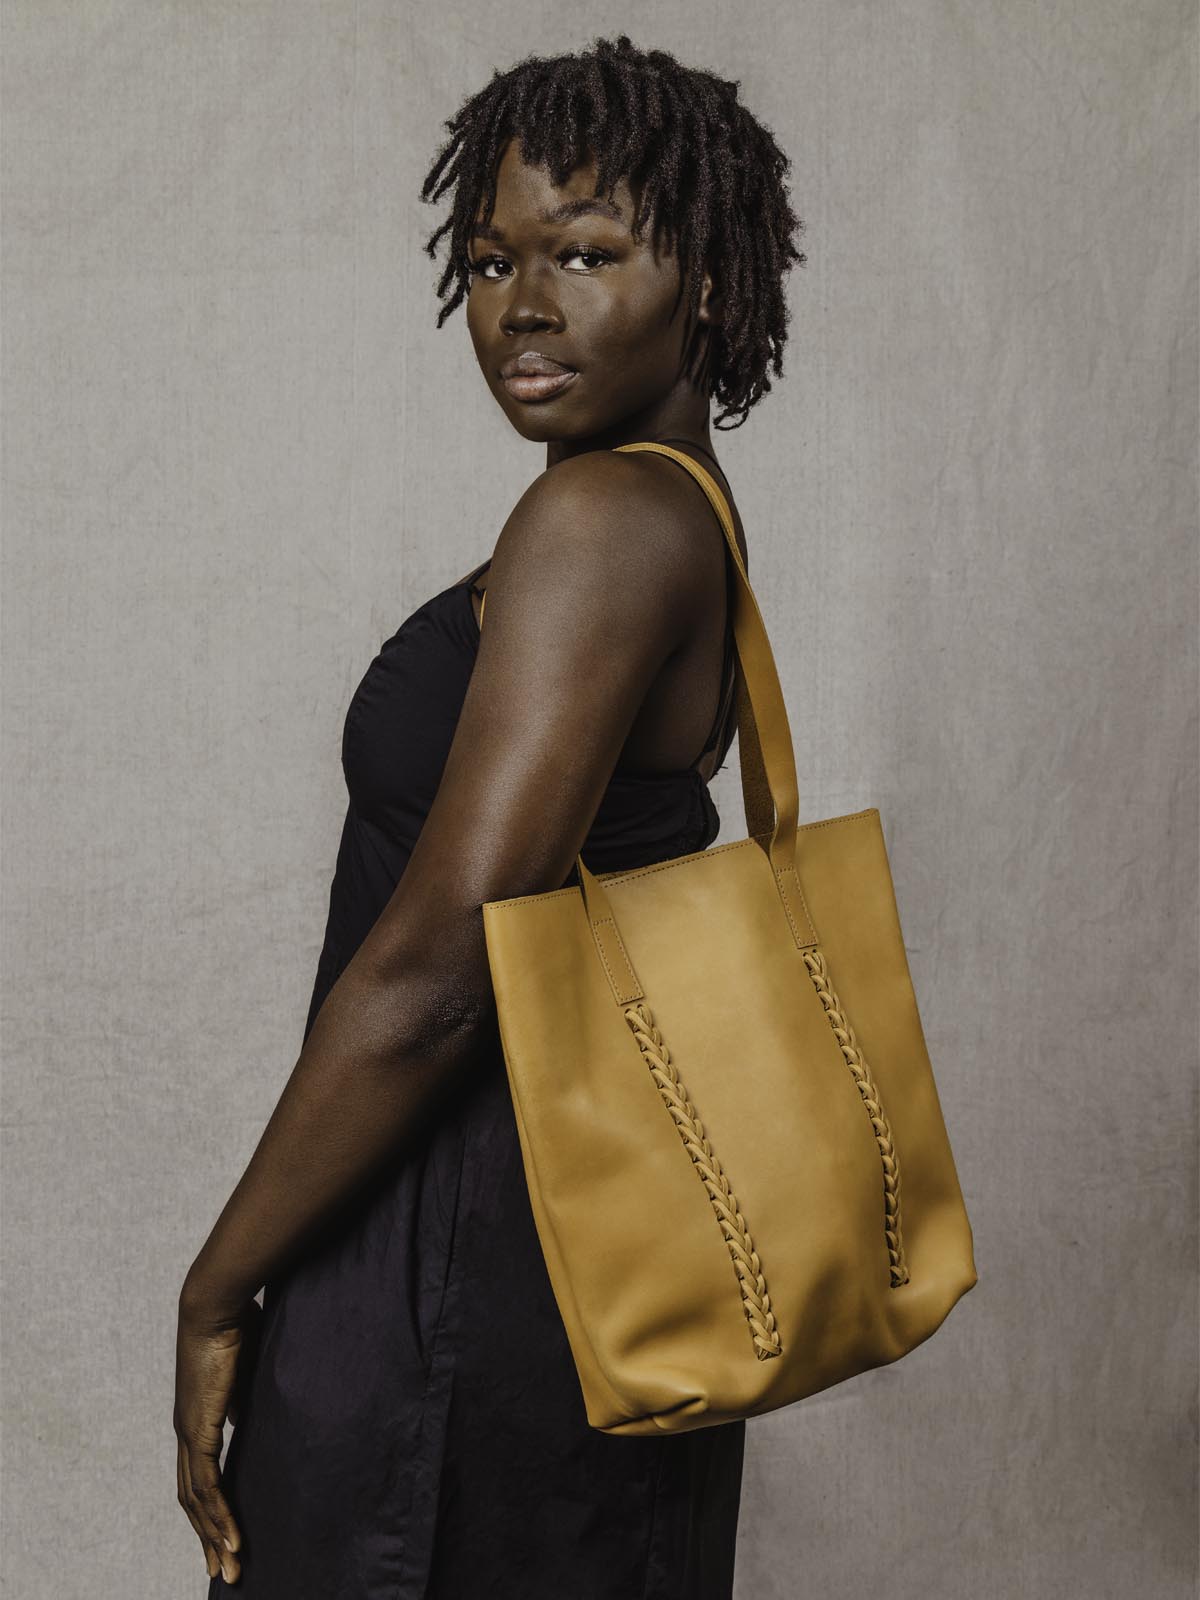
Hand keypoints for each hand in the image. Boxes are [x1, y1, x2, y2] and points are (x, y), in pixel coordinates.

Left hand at [173, 1286, 262, 1584]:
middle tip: (223, 1569)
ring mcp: (188, 1434)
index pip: (198, 1477)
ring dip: (214, 1536)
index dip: (209, 1509)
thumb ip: (239, 1397)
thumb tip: (241, 1415)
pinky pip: (207, 1486)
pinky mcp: (198, 1430)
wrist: (214, 1304)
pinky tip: (232, 1538)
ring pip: (197, 1502)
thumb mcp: (243, 1369)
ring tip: (231, 1566)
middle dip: (208, 1537)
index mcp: (195, 1418)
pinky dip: (219, 1516)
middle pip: (192, 1500)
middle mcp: (186, 1432)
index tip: (224, 1534)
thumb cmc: (233, 1324)